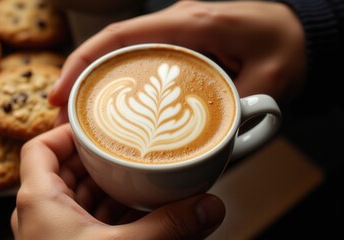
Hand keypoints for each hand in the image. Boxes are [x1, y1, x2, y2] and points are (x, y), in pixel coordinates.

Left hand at [11, 123, 225, 239]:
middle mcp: (42, 213)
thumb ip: (170, 227)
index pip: (41, 147)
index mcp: (39, 201)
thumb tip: (209, 206)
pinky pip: (90, 219)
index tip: (96, 127)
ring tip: (138, 176)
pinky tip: (137, 210)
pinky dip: (112, 211)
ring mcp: (56, 233)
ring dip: (109, 186)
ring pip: (80, 195)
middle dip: (100, 159)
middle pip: (67, 169)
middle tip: (128, 148)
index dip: (67, 131)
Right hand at [49, 0, 305, 124]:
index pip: (121, 37)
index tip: (60, 93)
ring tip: (78, 116)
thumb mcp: (269, 80)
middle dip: (79, 78)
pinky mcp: (178, 48)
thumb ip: (239, 113)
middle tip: (61, 116)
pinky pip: (138, 61)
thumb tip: (213, 149)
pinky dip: (118, 82)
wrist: (297, 31)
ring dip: (95, 82)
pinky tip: (110, 107)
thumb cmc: (285, 45)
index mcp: (191, 24)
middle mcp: (175, 24)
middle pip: (111, 47)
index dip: (83, 62)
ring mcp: (174, 35)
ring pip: (121, 55)